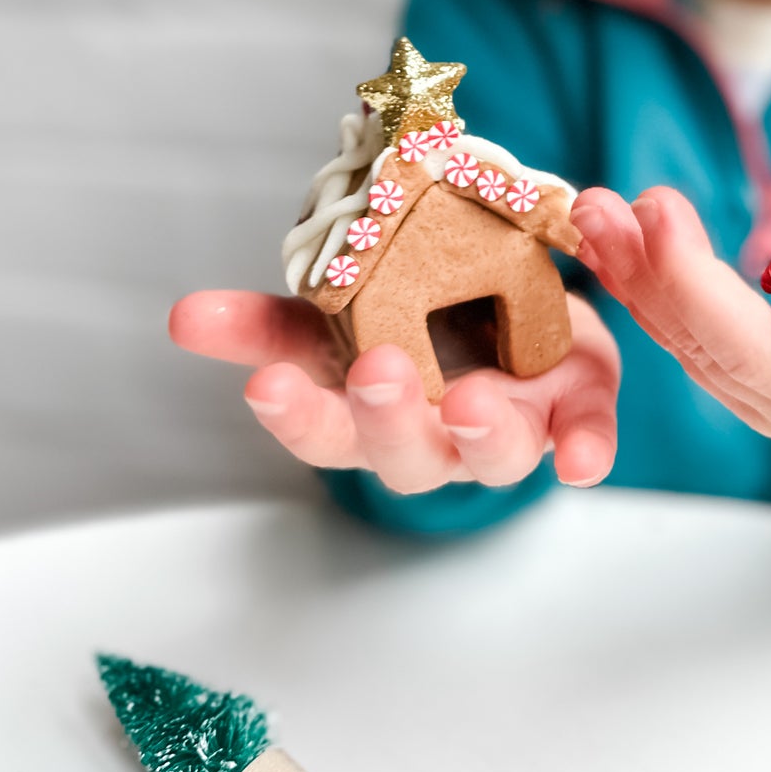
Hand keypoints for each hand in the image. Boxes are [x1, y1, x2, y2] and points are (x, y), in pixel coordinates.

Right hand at [169, 291, 619, 495]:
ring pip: (496, 455)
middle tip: (376, 372)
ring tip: (471, 401)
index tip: (267, 383)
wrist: (525, 311)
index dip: (297, 414)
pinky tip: (583, 460)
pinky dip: (587, 449)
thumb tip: (184, 317)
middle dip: (390, 419)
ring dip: (482, 436)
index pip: (326, 432)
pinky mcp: (576, 410)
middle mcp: (442, 443)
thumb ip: (272, 322)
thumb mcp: (345, 316)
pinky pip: (586, 438)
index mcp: (377, 420)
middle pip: (409, 455)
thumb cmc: (423, 323)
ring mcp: (513, 433)